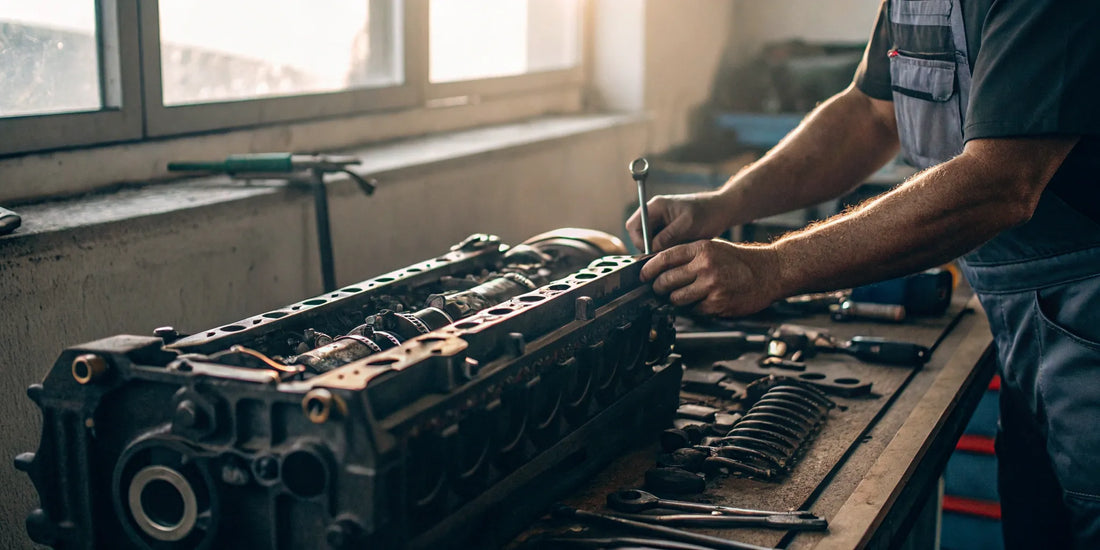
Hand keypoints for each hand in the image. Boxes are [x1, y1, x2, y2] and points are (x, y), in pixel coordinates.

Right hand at [625, 191, 732, 252]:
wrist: (723, 210)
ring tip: (676, 252)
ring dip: (658, 249)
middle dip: (648, 248)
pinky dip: (666, 249)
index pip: (633, 227)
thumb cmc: (707, 214)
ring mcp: (661, 221)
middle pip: (639, 235)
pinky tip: (680, 250)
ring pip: (649, 241)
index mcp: (655, 206)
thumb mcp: (687, 226)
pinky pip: (660, 242)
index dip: (639, 242)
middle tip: (664, 256)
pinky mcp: (669, 229)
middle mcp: (655, 213)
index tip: (653, 253)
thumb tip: (651, 250)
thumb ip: (667, 237)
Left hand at [640, 239, 785, 316]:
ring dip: (676, 300)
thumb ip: (688, 256)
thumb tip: (660, 266)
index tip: (643, 276)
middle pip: (666, 281)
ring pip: (677, 299)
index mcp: (701, 249)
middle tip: (659, 289)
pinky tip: (704, 300)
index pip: (664, 258)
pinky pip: (694, 310)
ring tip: (683, 295)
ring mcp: (711, 286)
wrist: (769, 272)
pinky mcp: (718, 304)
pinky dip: (695, 308)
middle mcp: (705, 266)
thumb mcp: (713, 248)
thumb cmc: (740, 260)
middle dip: (658, 288)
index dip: (649, 269)